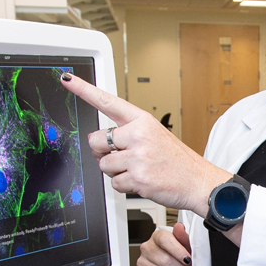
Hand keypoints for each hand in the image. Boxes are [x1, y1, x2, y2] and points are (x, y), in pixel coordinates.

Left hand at [60, 73, 229, 215]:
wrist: (198, 181)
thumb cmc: (177, 160)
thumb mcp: (156, 135)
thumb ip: (128, 133)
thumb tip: (99, 142)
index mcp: (142, 120)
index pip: (108, 101)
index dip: (84, 90)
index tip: (67, 79)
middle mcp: (138, 134)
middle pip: (95, 140)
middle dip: (102, 152)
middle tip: (121, 157)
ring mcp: (138, 156)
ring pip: (103, 165)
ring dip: (115, 171)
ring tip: (138, 170)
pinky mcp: (137, 177)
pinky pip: (114, 183)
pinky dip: (124, 186)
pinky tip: (142, 181)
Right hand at [134, 223, 191, 265]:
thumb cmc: (182, 264)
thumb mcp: (188, 250)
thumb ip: (184, 238)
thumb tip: (179, 227)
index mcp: (158, 237)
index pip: (164, 238)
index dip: (177, 250)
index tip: (187, 259)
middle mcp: (147, 248)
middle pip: (164, 259)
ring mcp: (141, 263)